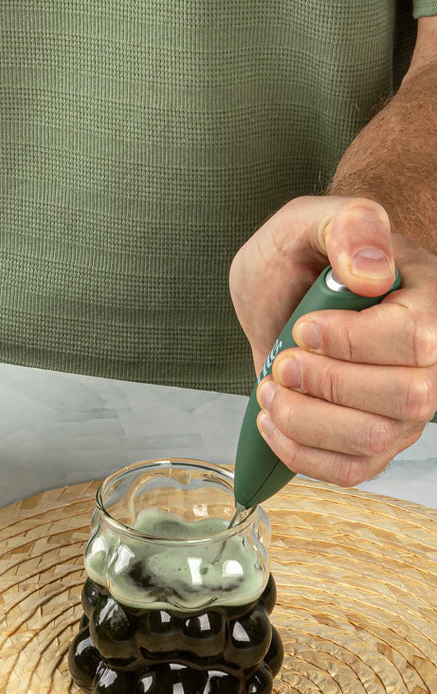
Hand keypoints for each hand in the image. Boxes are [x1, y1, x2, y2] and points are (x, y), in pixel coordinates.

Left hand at [229, 195, 436, 487]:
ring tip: (272, 388)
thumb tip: (369, 270)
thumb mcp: (308, 221)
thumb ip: (345, 225)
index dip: (350, 341)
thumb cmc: (303, 257)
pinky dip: (299, 453)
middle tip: (283, 360)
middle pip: (407, 398)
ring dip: (303, 418)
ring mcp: (404, 406)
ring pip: (373, 439)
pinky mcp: (374, 439)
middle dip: (324, 383)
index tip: (305, 327)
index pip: (417, 338)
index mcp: (426, 299)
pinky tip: (273, 421)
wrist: (284, 290)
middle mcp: (429, 359)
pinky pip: (351, 471)